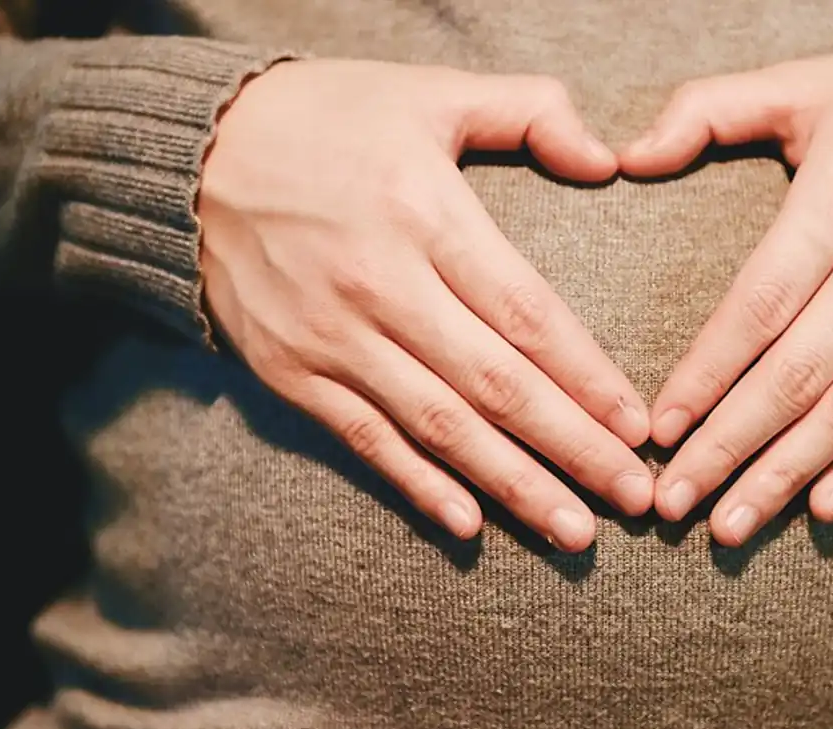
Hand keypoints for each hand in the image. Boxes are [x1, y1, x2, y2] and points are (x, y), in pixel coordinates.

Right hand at [201, 60, 652, 551]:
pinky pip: (365, 441)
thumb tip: (607, 159)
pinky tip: (470, 525)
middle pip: (496, 386)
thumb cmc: (328, 118)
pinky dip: (418, 485)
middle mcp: (379, 284)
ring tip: (576, 532)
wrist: (192, 152)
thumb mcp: (430, 91)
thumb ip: (529, 111)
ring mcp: (330, 337)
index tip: (639, 427)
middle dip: (574, 449)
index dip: (588, 378)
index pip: (526, 313)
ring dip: (513, 485)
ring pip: (439, 427)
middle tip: (636, 500)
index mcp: (424, 213)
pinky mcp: (291, 372)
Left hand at [618, 43, 832, 544]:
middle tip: (672, 502)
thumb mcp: (809, 82)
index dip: (708, 371)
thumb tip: (626, 156)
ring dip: (787, 475)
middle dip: (730, 445)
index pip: (763, 302)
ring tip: (729, 526)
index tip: (658, 427)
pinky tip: (820, 509)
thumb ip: (709, 110)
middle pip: (800, 374)